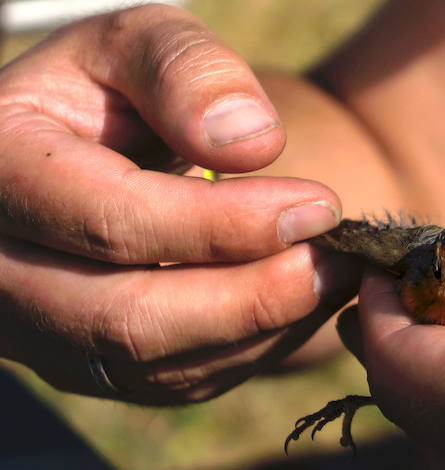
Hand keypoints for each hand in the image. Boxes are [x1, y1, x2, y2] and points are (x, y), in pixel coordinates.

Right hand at [0, 5, 359, 403]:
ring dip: (264, 328)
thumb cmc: (118, 89)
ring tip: (335, 272)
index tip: (319, 206)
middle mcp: (3, 269)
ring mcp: (44, 331)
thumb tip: (250, 145)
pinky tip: (299, 298)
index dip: (225, 224)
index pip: (113, 220)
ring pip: (159, 366)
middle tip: (339, 260)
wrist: (93, 151)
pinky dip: (253, 348)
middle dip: (253, 298)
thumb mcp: (143, 43)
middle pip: (129, 320)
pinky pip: (179, 381)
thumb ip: (190, 72)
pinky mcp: (93, 366)